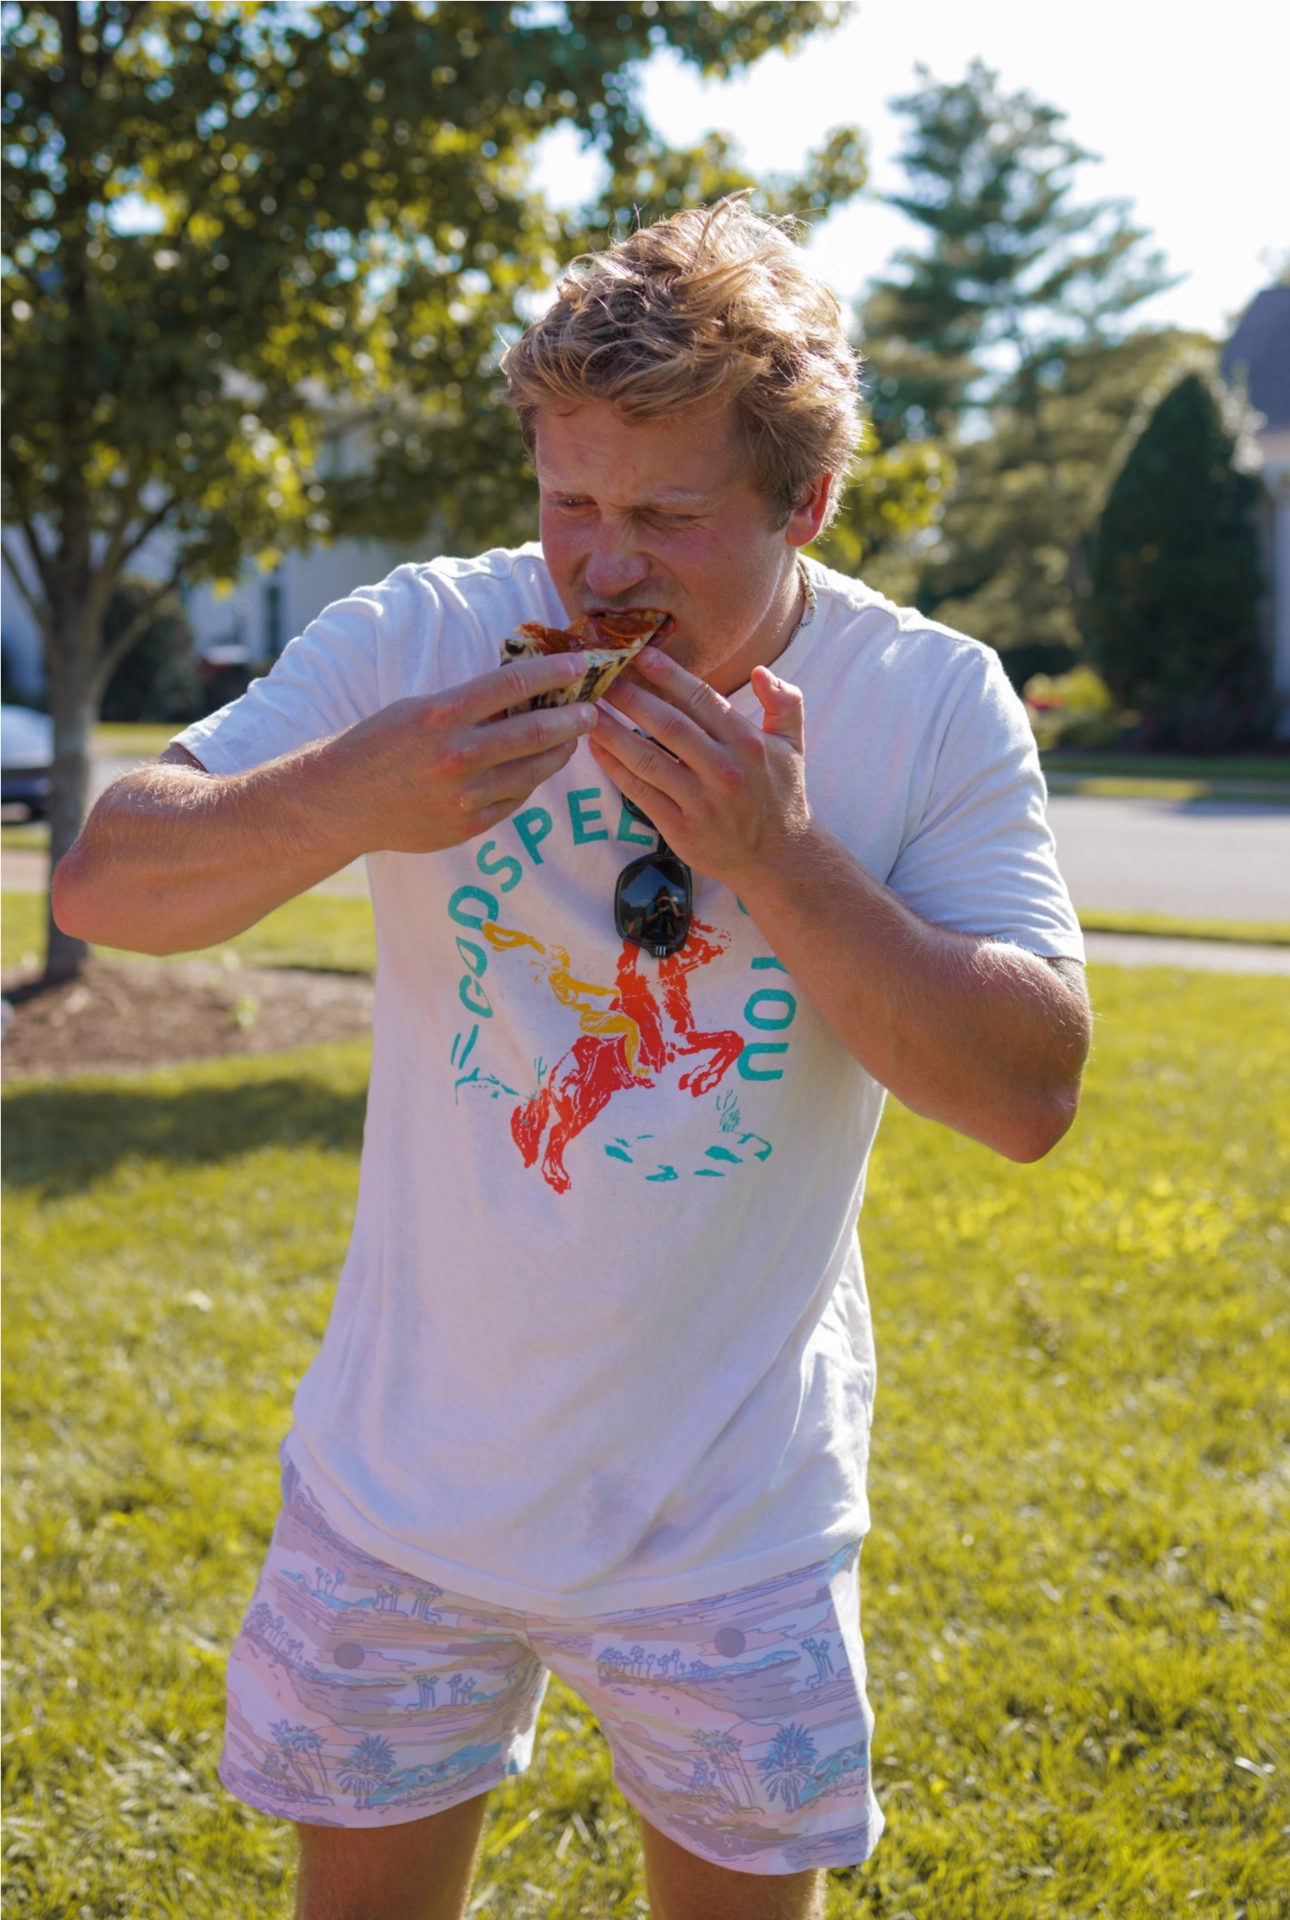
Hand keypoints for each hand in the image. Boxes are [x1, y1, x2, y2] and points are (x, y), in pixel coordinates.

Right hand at [322, 651, 598, 855]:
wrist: (342, 801)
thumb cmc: (380, 745)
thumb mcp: (418, 708)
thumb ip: (469, 704)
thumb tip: (523, 692)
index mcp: (442, 713)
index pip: (513, 684)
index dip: (553, 672)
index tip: (579, 665)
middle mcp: (457, 755)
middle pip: (534, 732)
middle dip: (571, 718)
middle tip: (590, 710)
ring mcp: (465, 795)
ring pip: (532, 771)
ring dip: (559, 752)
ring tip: (571, 739)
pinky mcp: (468, 825)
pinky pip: (514, 800)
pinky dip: (530, 781)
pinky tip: (536, 768)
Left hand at [588, 648, 811, 889]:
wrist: (779, 859)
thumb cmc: (781, 795)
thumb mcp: (792, 745)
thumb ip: (784, 703)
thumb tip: (759, 671)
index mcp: (747, 743)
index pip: (701, 700)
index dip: (668, 675)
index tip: (640, 655)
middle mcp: (723, 770)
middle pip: (668, 725)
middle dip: (630, 697)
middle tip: (602, 676)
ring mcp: (700, 801)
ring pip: (647, 758)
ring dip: (613, 732)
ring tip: (587, 710)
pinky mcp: (680, 828)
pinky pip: (640, 792)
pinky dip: (615, 769)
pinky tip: (595, 749)